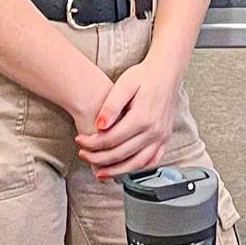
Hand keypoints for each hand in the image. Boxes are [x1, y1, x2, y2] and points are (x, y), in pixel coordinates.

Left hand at [74, 59, 178, 179]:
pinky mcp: (165, 139)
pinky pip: (152, 161)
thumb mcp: (124, 84)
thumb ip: (111, 106)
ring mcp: (161, 137)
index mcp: (143, 118)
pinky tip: (123, 168)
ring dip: (116, 170)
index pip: (112, 139)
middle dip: (98, 157)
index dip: (92, 143)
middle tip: (83, 154)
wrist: (166, 73)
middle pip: (121, 154)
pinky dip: (137, 168)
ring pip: (137, 163)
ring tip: (99, 171)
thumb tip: (99, 126)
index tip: (79, 139)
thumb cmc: (143, 76)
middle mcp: (154, 131)